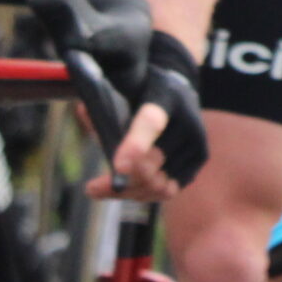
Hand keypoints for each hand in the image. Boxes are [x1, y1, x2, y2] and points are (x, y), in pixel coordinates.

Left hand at [95, 29, 208, 200]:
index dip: (135, 145)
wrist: (178, 89)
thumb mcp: (123, 87)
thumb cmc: (142, 91)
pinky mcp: (198, 160)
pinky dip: (143, 194)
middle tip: (92, 188)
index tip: (118, 168)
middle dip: (121, 180)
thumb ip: (104, 102)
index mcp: (165, 96)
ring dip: (128, 192)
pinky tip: (124, 189)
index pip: (151, 122)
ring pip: (159, 184)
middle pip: (152, 164)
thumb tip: (84, 112)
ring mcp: (196, 143)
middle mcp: (188, 121)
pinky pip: (168, 189)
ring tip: (101, 190)